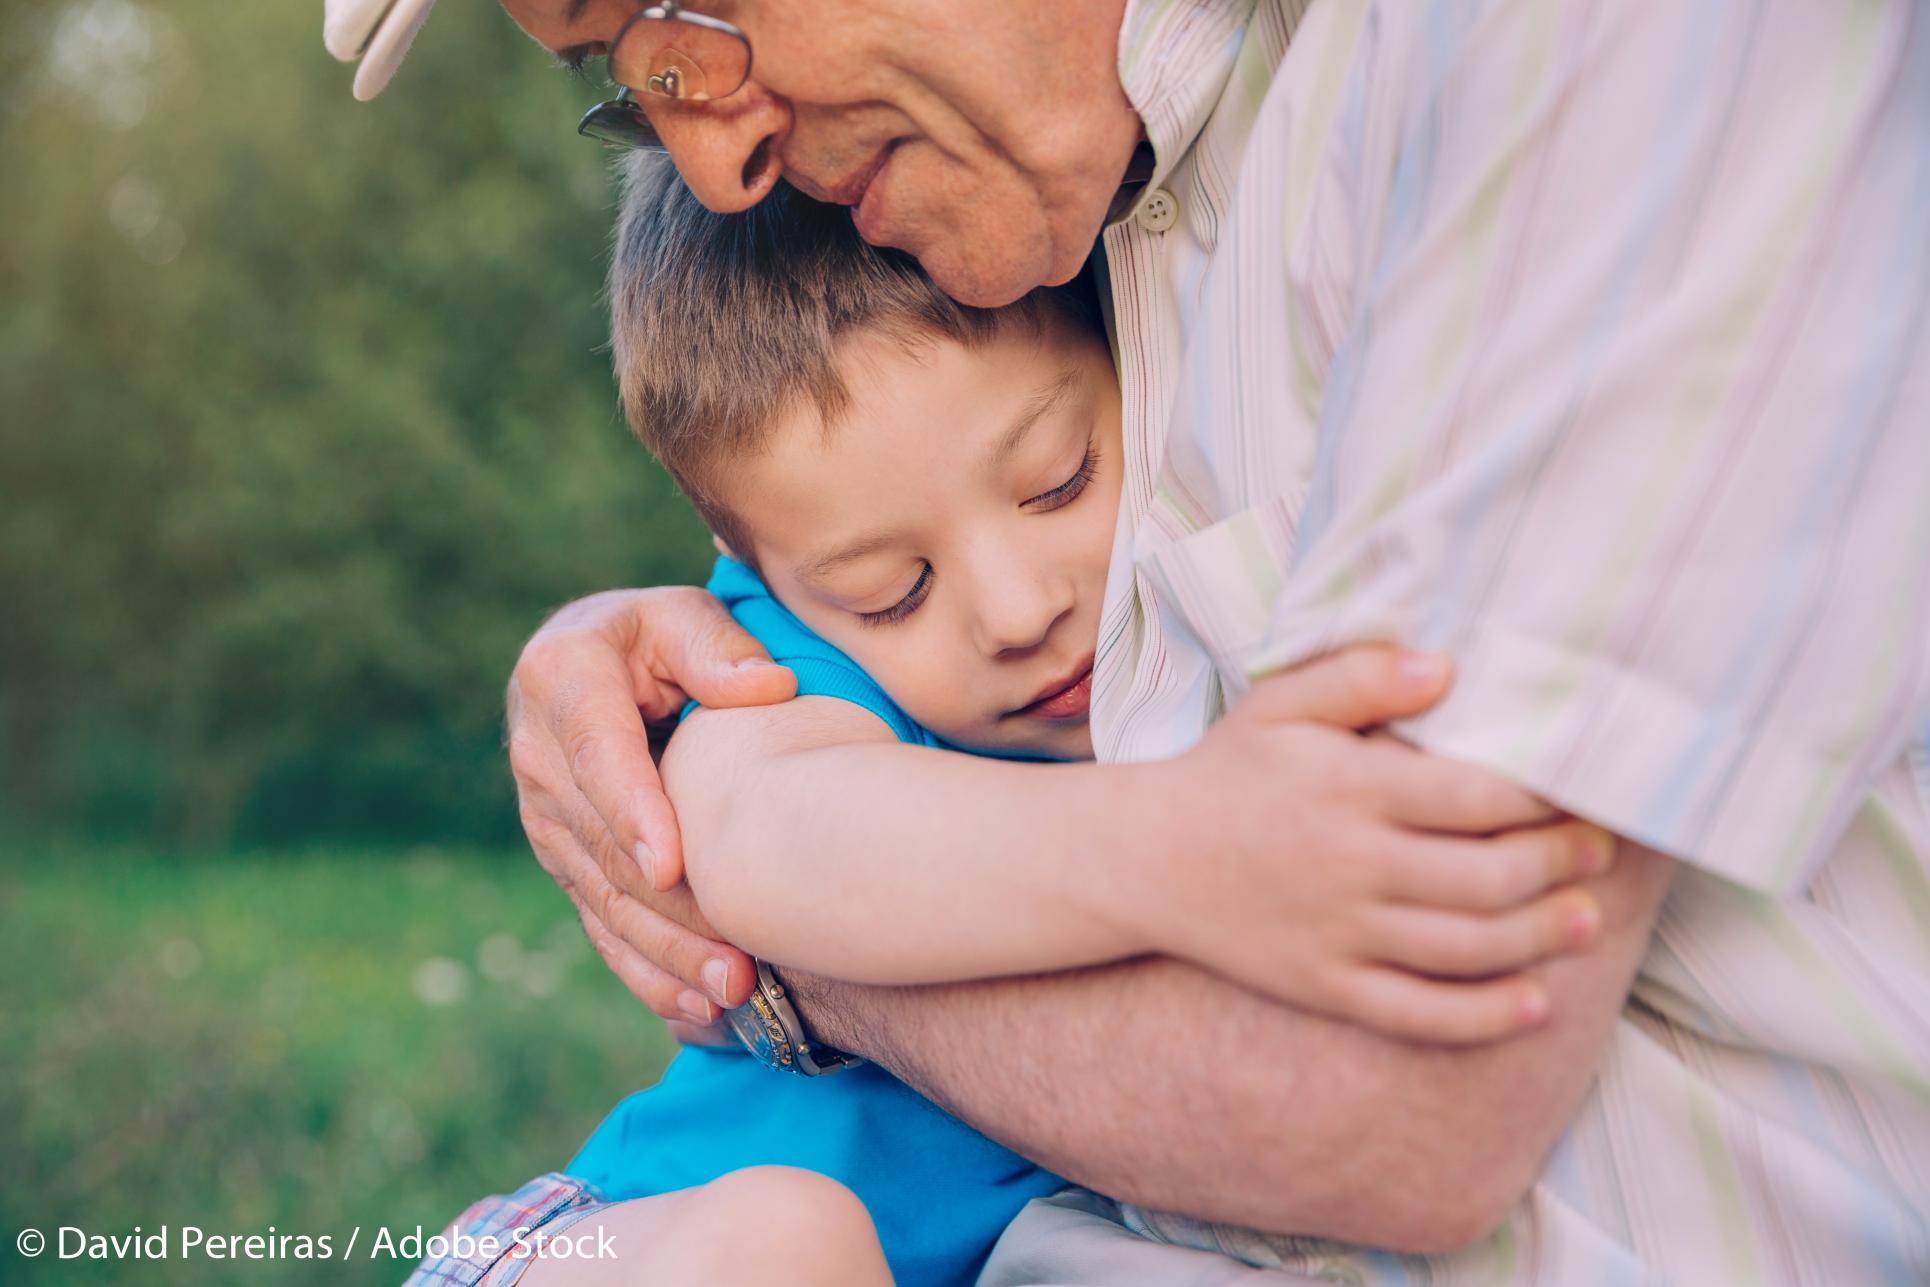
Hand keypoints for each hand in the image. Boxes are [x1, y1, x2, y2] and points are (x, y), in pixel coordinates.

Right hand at [507, 586, 795, 1024]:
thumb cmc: (655, 635)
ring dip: (667, 953)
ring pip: (605, 899)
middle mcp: (539, 758)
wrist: (592, 664)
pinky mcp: (567, 862)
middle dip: (670, 909)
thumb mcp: (680, 615)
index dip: (632, 813)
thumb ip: (717, 646)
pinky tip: (699, 1008)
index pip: (598, 755)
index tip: (671, 866)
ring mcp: (547, 819)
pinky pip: (601, 925)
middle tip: (739, 956)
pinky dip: (648, 971)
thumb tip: (768, 689)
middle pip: (605, 846)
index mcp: (560, 681)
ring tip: (735, 990)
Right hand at [1151, 645, 1610, 1044]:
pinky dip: (1484, 1016)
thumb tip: (1447, 664)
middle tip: (1598, 854)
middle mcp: (1350, 864)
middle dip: (1559, 866)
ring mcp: (1337, 934)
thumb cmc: (1226, 773)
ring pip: (1466, 948)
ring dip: (1540, 938)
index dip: (1544, 799)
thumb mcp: (1279, 705)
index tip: (1584, 793)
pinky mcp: (1325, 987)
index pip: (1475, 795)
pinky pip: (1418, 1014)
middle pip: (1487, 876)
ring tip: (1585, 921)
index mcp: (1348, 787)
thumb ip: (1361, 676)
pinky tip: (1533, 1006)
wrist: (1143, 859)